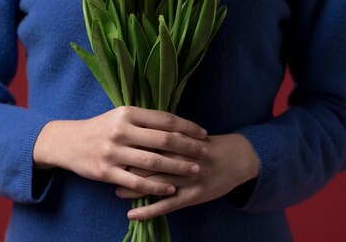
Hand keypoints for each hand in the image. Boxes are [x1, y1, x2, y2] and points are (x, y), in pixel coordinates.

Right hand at [33, 106, 209, 196]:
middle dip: (188, 146)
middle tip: (205, 152)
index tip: (203, 133)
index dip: (187, 127)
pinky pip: (137, 181)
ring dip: (177, 167)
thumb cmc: (100, 128)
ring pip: (153, 161)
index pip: (165, 119)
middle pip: (163, 140)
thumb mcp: (120, 116)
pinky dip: (156, 186)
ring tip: (194, 170)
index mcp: (127, 113)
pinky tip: (170, 188)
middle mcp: (122, 130)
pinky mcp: (107, 172)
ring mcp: (114, 152)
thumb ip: (144, 119)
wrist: (68, 142)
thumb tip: (176, 123)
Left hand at [115, 133, 259, 220]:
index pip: (148, 142)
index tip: (112, 148)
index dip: (129, 146)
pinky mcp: (192, 196)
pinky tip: (132, 216)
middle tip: (108, 170)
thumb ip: (164, 132)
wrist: (236, 158)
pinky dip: (148, 211)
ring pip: (154, 185)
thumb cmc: (206, 144)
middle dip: (126, 168)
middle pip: (147, 163)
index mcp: (177, 140)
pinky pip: (166, 205)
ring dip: (133, 189)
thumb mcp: (186, 133)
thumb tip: (137, 129)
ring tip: (117, 190)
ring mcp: (186, 178)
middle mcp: (180, 158)